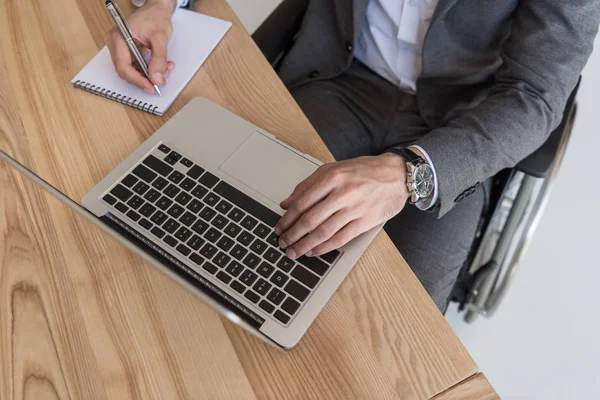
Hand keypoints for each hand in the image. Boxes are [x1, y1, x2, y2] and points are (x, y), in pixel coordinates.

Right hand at [104, 0, 176, 92]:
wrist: (156, 9)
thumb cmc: (155, 17)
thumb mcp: (160, 38)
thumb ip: (159, 60)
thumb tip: (156, 78)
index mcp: (118, 37)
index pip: (123, 66)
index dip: (137, 79)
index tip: (150, 87)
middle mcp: (115, 43)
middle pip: (126, 71)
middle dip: (144, 78)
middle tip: (160, 82)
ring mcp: (120, 48)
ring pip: (132, 70)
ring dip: (149, 75)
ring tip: (165, 71)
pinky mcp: (127, 51)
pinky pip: (136, 66)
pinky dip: (149, 69)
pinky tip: (161, 67)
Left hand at [275, 153, 409, 258]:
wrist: (397, 174)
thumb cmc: (364, 171)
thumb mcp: (333, 169)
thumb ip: (308, 185)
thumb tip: (286, 203)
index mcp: (332, 177)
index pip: (302, 202)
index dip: (287, 218)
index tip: (279, 227)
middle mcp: (343, 192)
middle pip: (310, 219)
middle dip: (293, 235)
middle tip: (283, 243)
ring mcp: (355, 208)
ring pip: (324, 232)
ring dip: (305, 245)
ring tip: (294, 251)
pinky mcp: (366, 221)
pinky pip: (341, 238)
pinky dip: (324, 247)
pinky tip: (314, 251)